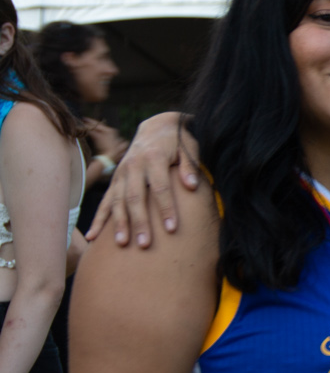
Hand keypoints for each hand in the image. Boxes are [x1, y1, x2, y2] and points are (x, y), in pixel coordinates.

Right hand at [86, 114, 198, 247]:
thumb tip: (192, 185)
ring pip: (117, 201)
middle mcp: (133, 166)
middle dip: (139, 222)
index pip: (160, 187)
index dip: (166, 208)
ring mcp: (121, 174)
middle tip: (145, 244)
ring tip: (122, 243)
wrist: (157, 128)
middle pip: (135, 197)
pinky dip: (99, 219)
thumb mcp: (189, 148)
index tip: (172, 229)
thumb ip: (190, 166)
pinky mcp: (115, 180)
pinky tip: (94, 237)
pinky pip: (105, 201)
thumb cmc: (178, 142)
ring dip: (119, 223)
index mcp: (153, 158)